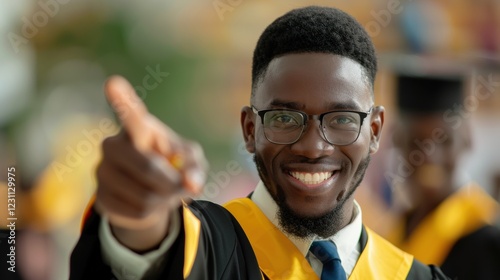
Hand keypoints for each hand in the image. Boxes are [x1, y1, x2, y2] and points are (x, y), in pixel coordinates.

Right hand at [95, 75, 206, 250]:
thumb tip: (192, 184)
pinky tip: (150, 204)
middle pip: (146, 166)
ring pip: (144, 194)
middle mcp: (113, 146)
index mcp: (138, 129)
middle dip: (170, 181)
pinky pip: (136, 212)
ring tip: (165, 193)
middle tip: (180, 185)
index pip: (129, 113)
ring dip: (164, 199)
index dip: (122, 100)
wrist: (152, 194)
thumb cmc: (174, 167)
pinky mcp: (101, 199)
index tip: (113, 83)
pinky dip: (153, 213)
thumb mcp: (191, 162)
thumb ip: (196, 167)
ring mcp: (103, 172)